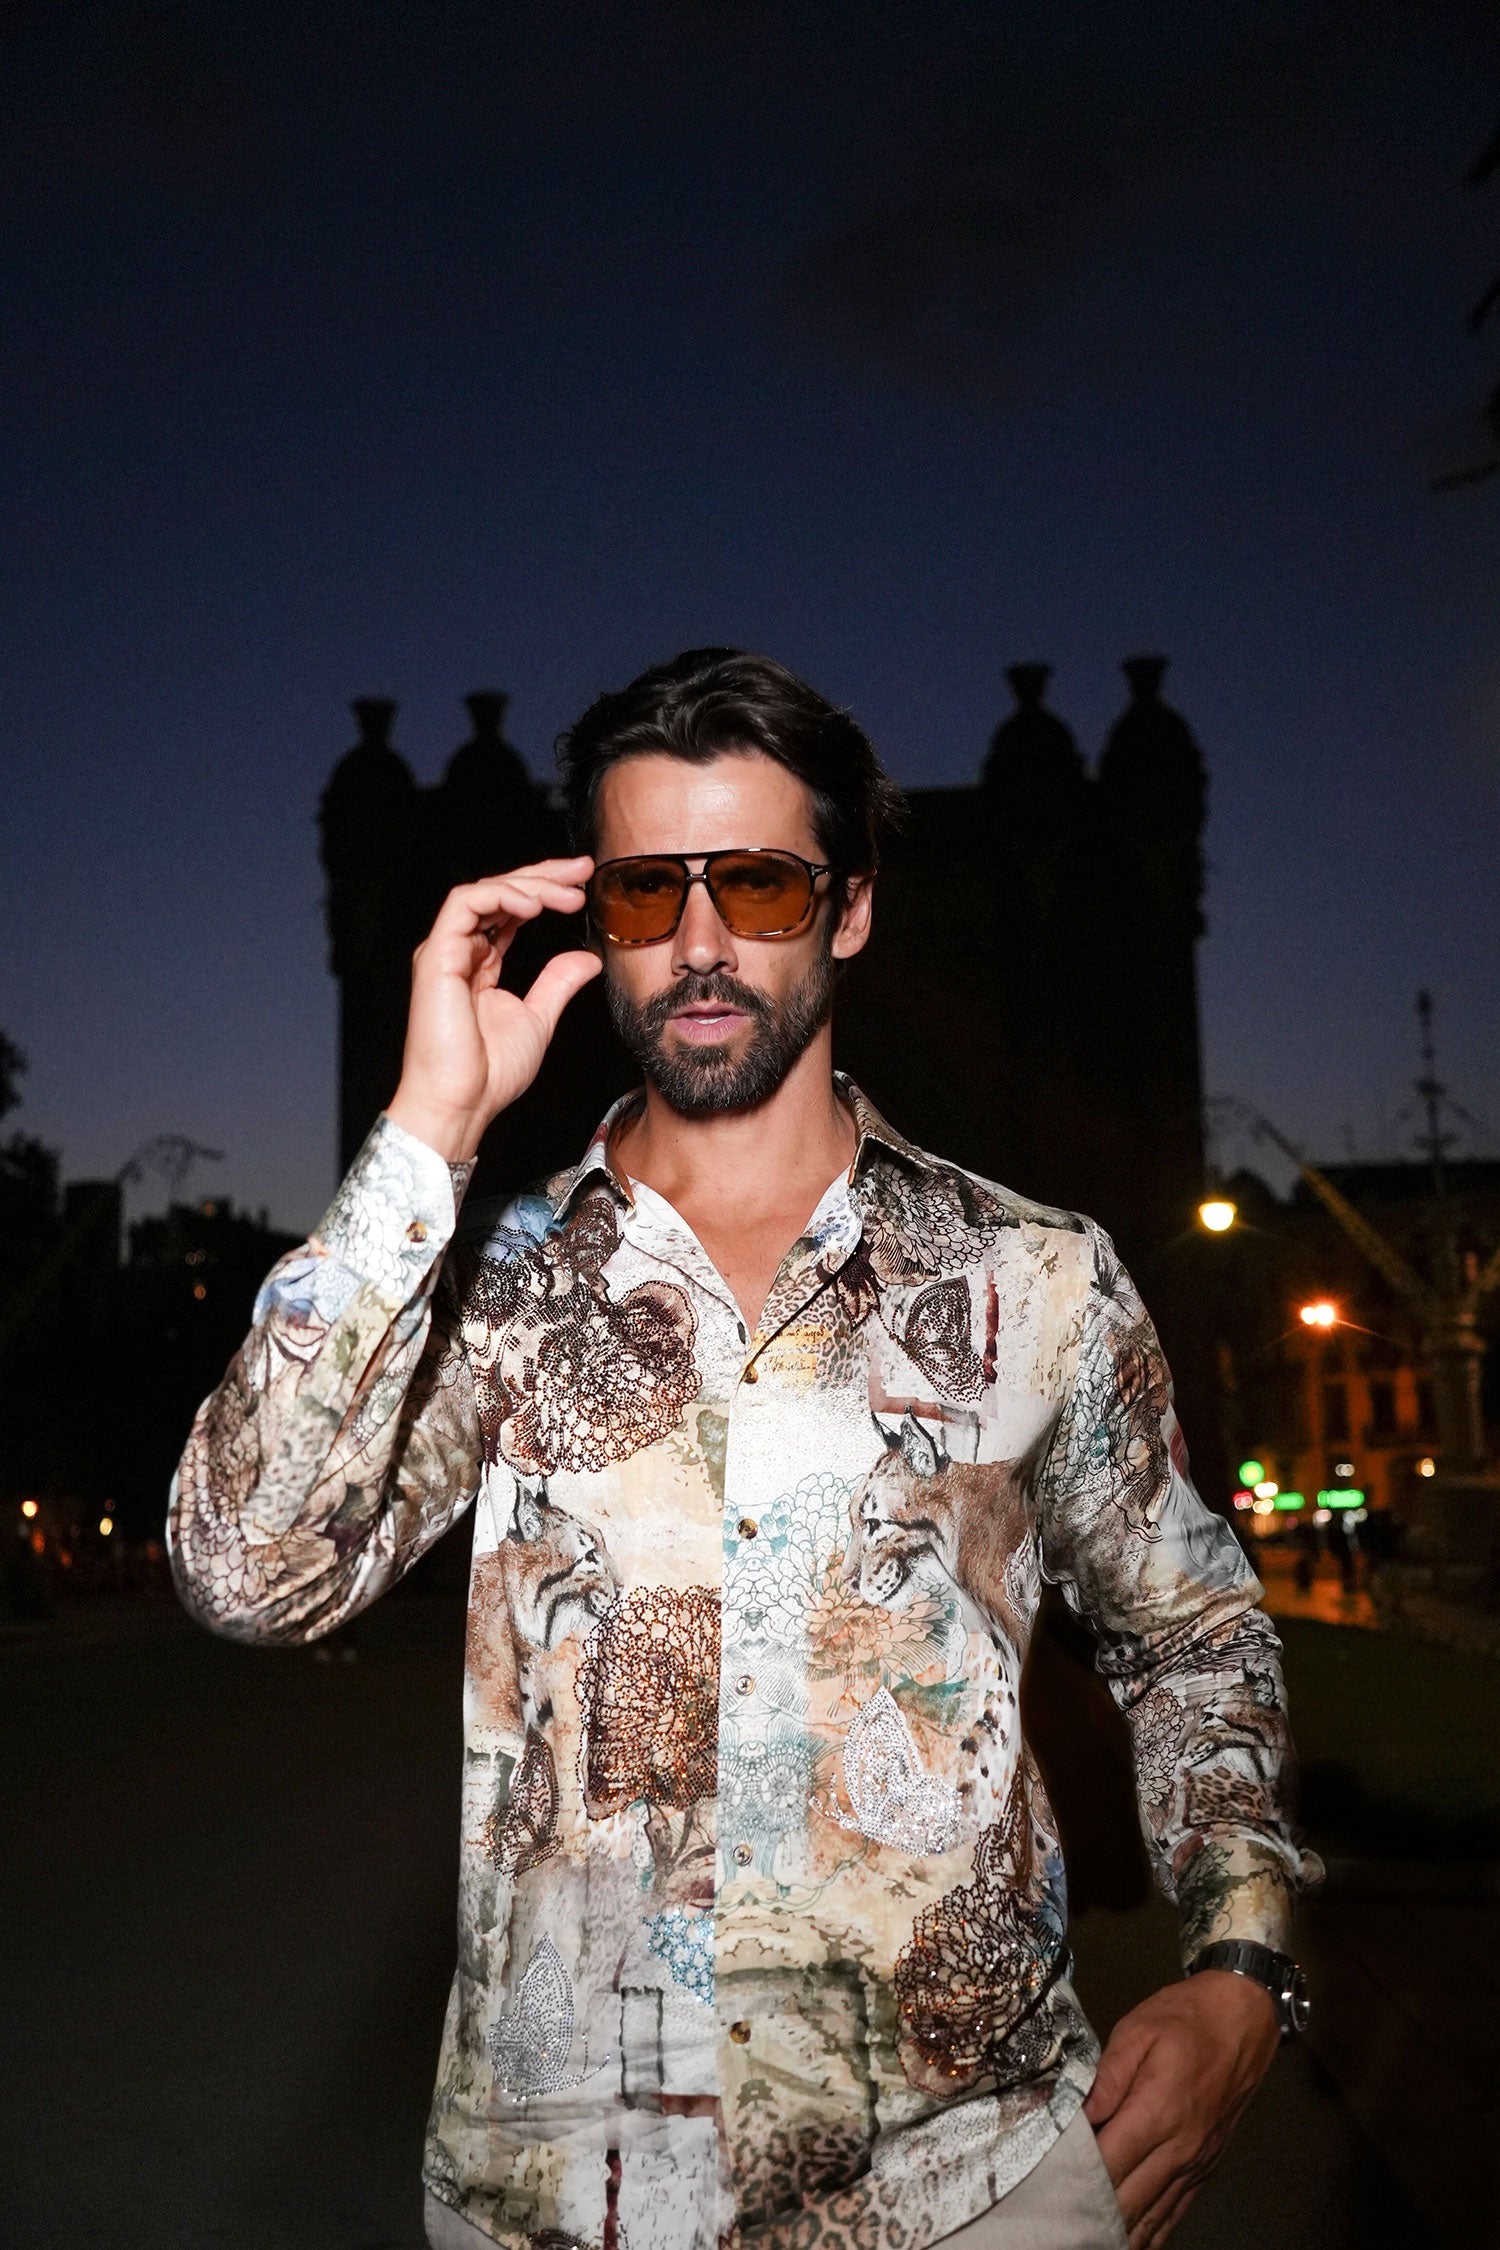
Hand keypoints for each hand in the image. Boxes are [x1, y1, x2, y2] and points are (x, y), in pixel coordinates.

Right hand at [386, 859, 601, 1161]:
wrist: (461, 1102)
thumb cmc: (488, 1074)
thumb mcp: (537, 1018)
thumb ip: (557, 983)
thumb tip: (586, 958)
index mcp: (478, 965)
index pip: (510, 912)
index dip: (544, 891)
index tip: (583, 886)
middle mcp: (458, 952)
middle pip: (498, 894)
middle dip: (542, 875)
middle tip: (582, 869)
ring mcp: (445, 951)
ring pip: (483, 892)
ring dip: (529, 885)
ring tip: (568, 894)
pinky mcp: (437, 955)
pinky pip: (465, 905)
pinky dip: (501, 897)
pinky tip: (534, 906)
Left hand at [1083, 1971, 1278, 2247]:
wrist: (1245, 2018)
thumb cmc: (1186, 2018)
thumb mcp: (1138, 2029)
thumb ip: (1106, 2076)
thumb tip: (1077, 2116)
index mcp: (1156, 2112)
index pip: (1107, 2164)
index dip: (1075, 2180)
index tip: (1046, 2184)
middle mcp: (1178, 2148)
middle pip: (1128, 2201)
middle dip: (1091, 2212)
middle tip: (1056, 2216)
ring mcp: (1196, 2162)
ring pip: (1154, 2215)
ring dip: (1122, 2230)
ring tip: (1084, 2235)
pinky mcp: (1208, 2165)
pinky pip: (1178, 2210)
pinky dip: (1155, 2230)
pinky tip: (1133, 2239)